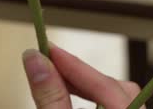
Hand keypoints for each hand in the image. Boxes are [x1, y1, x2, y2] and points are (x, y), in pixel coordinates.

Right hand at [22, 44, 143, 108]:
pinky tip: (69, 100)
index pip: (107, 86)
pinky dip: (93, 102)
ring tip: (55, 81)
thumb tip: (34, 59)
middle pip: (118, 89)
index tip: (47, 50)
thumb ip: (50, 97)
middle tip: (48, 63)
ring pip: (117, 100)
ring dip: (85, 89)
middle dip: (81, 77)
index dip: (75, 67)